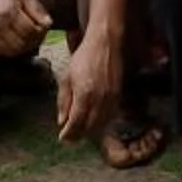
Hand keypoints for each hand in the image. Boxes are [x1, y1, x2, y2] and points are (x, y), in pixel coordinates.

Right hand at [0, 0, 51, 58]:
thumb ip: (37, 9)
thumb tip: (48, 24)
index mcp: (10, 10)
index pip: (30, 31)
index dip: (41, 33)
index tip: (44, 29)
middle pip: (22, 43)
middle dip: (34, 42)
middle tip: (39, 37)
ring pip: (13, 51)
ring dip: (24, 48)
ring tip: (30, 40)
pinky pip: (2, 52)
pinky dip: (13, 50)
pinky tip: (18, 42)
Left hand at [56, 27, 121, 141]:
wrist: (106, 43)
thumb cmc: (84, 57)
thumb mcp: (67, 77)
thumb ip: (64, 101)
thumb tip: (61, 121)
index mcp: (84, 95)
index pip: (76, 123)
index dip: (69, 134)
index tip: (63, 138)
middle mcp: (99, 100)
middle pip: (89, 127)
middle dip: (79, 135)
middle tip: (70, 137)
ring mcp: (111, 98)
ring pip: (101, 124)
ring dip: (90, 130)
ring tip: (81, 131)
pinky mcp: (119, 95)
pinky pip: (110, 115)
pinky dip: (102, 122)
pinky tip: (95, 121)